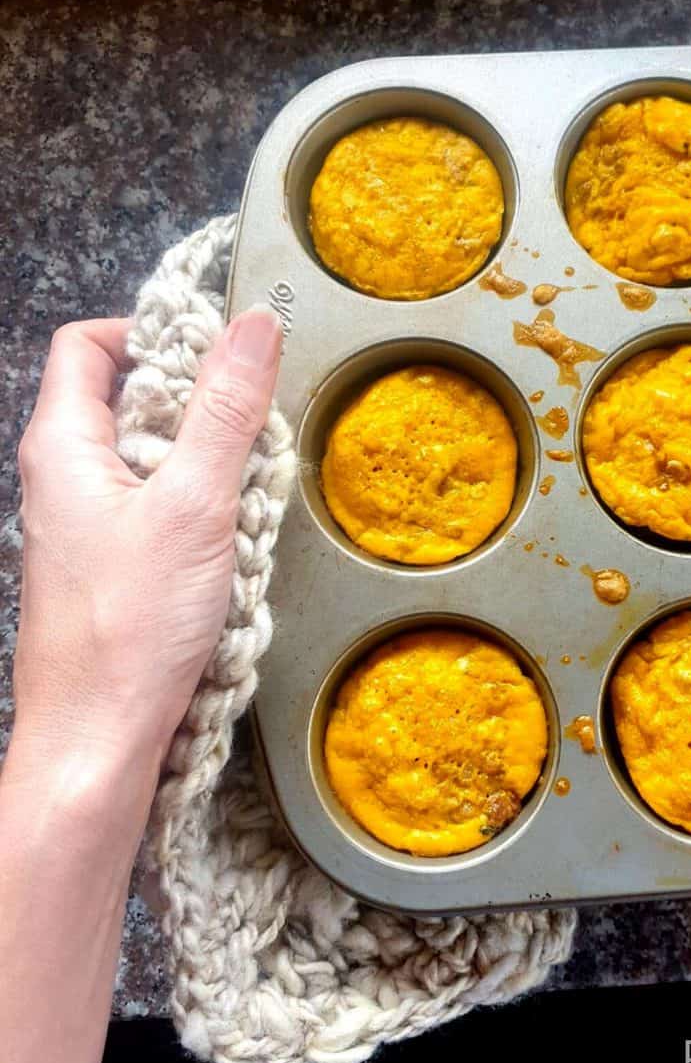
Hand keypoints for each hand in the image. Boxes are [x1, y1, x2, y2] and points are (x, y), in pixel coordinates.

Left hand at [12, 307, 282, 779]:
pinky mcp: (114, 563)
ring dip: (208, 463)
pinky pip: (160, 508)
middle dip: (197, 405)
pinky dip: (202, 510)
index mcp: (64, 445)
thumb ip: (224, 412)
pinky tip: (233, 541)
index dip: (150, 333)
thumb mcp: (192, 505)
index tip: (217, 356)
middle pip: (129, 398)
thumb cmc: (132, 625)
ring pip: (152, 457)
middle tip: (251, 432)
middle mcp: (66, 476)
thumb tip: (255, 324)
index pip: (89, 345)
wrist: (98, 738)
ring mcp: (88, 523)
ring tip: (248, 493)